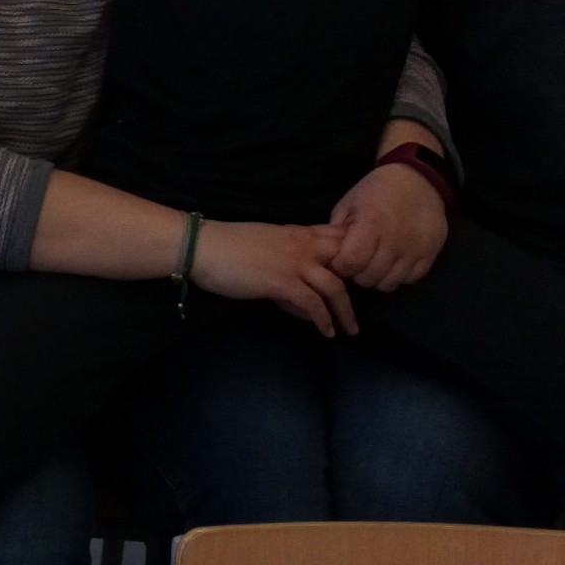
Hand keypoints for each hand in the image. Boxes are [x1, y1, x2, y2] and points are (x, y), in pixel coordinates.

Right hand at [188, 219, 356, 336]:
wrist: (203, 247)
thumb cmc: (226, 246)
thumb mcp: (263, 247)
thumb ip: (286, 266)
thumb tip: (301, 300)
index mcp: (297, 232)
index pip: (337, 238)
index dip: (353, 254)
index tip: (360, 274)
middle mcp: (302, 245)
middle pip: (345, 262)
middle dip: (358, 283)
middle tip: (361, 304)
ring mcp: (295, 263)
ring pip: (334, 287)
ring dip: (345, 311)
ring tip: (350, 329)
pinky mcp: (283, 282)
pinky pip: (313, 304)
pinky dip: (324, 320)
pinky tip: (327, 331)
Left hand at [328, 162, 448, 291]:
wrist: (417, 179)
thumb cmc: (377, 190)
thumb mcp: (349, 204)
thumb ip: (337, 231)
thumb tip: (330, 258)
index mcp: (371, 224)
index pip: (350, 263)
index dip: (341, 267)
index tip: (341, 261)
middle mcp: (394, 240)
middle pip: (369, 278)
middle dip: (358, 274)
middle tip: (359, 262)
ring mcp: (414, 249)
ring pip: (389, 284)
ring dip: (378, 278)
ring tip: (376, 264)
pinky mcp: (430, 254)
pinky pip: (410, 280)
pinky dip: (400, 276)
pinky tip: (395, 262)